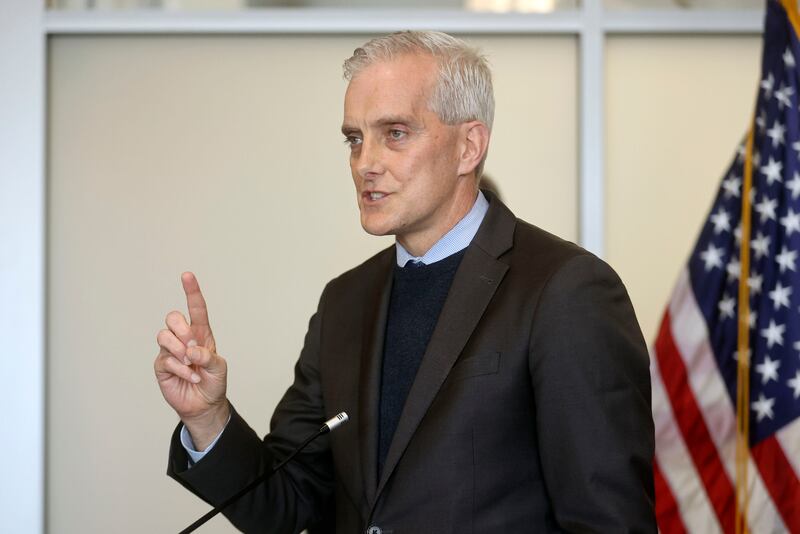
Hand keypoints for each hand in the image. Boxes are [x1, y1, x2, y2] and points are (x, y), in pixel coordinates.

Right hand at [154, 272, 229, 447]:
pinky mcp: (161, 366)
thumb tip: (191, 350)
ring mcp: (170, 351)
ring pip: (163, 335)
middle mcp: (183, 339)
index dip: (191, 291)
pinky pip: (165, 359)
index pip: (196, 308)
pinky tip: (190, 376)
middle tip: (193, 346)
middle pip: (172, 317)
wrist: (204, 404)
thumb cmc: (214, 382)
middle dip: (182, 329)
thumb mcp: (219, 368)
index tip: (187, 275)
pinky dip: (180, 368)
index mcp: (201, 333)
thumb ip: (208, 356)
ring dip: (179, 350)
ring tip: (191, 364)